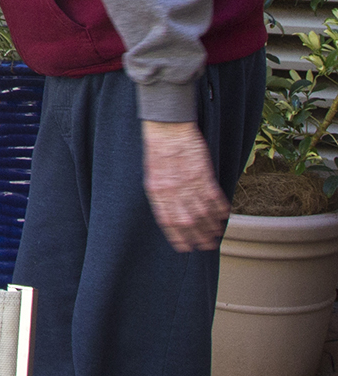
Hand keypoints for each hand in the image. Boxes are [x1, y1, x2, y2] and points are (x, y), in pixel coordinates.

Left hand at [141, 119, 229, 251]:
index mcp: (156, 190)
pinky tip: (223, 216)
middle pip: (187, 222)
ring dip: (211, 226)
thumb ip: (162, 194)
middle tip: (206, 245)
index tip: (185, 247)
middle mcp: (173, 190)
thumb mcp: (153, 174)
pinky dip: (220, 209)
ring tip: (216, 234)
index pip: (167, 222)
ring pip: (203, 213)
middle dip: (198, 237)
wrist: (167, 127)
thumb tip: (172, 213)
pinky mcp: (203, 174)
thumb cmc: (158, 149)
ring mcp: (189, 183)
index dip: (177, 237)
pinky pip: (215, 198)